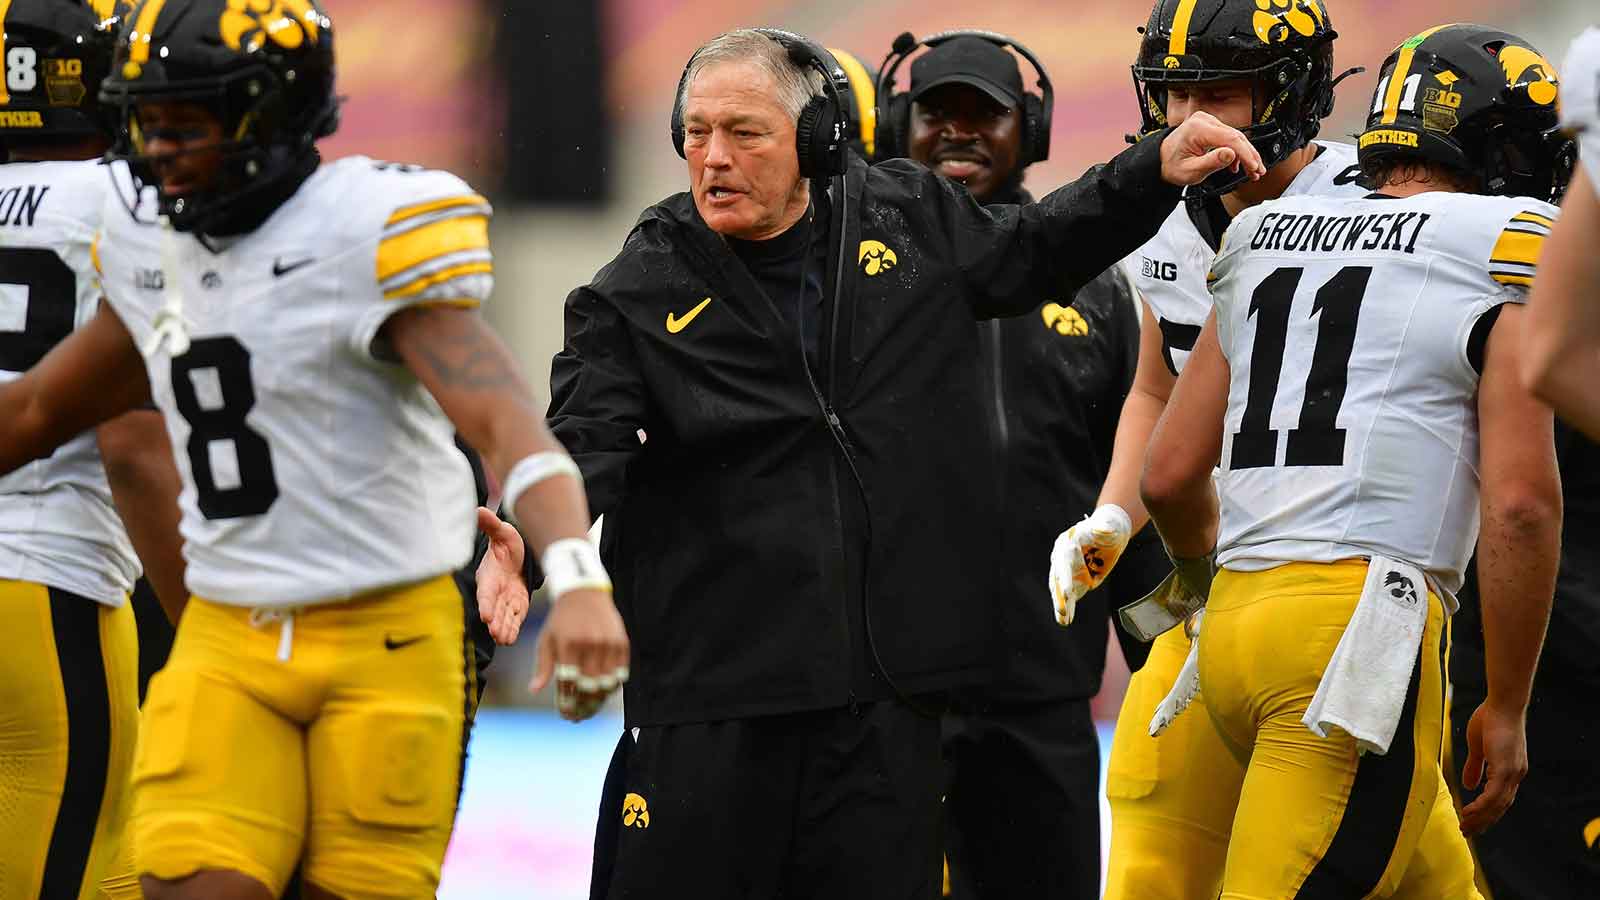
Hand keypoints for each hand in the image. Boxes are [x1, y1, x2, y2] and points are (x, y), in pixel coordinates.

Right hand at [475, 507, 529, 645]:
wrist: (521, 553)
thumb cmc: (509, 543)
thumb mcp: (503, 532)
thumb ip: (491, 525)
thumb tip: (478, 510)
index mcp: (489, 576)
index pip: (486, 592)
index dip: (486, 603)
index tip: (485, 614)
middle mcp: (495, 591)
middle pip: (494, 609)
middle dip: (495, 621)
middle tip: (495, 633)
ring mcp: (506, 600)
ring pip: (504, 617)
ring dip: (503, 628)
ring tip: (503, 639)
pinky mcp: (517, 605)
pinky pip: (514, 619)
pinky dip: (512, 628)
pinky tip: (510, 639)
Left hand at [529, 586, 629, 721]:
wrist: (585, 594)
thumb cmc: (561, 620)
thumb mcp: (547, 640)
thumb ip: (544, 666)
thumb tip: (534, 690)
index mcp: (568, 644)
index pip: (568, 683)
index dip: (567, 703)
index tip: (565, 715)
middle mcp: (589, 644)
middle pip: (589, 688)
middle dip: (583, 707)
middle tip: (577, 718)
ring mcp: (608, 644)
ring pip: (606, 684)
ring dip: (598, 702)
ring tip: (589, 711)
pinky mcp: (622, 643)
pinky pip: (620, 674)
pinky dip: (611, 688)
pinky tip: (602, 695)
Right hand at [1048, 504, 1133, 625]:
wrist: (1110, 532)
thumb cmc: (1108, 526)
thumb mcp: (1108, 527)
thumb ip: (1105, 528)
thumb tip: (1105, 529)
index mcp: (1066, 544)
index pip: (1064, 563)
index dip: (1065, 578)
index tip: (1068, 593)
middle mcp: (1063, 559)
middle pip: (1059, 580)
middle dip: (1060, 596)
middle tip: (1062, 612)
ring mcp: (1069, 571)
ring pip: (1062, 591)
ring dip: (1062, 605)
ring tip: (1063, 621)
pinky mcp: (1076, 580)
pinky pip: (1071, 596)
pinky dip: (1069, 607)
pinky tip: (1067, 621)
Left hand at [1159, 111, 1266, 186]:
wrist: (1160, 160)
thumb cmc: (1171, 166)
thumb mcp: (1191, 171)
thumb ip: (1212, 163)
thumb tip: (1231, 155)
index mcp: (1198, 129)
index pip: (1230, 139)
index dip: (1246, 154)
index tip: (1254, 167)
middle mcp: (1204, 120)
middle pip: (1236, 137)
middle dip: (1250, 155)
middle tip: (1258, 171)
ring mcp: (1207, 121)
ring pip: (1234, 137)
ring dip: (1245, 154)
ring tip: (1252, 171)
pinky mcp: (1210, 125)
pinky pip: (1228, 137)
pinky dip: (1236, 150)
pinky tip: (1238, 165)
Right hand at [1458, 701, 1528, 834]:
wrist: (1503, 704)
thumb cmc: (1491, 718)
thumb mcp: (1479, 746)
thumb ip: (1475, 766)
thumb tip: (1469, 786)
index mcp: (1511, 770)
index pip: (1501, 799)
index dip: (1488, 812)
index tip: (1473, 822)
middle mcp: (1515, 775)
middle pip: (1500, 807)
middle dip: (1483, 821)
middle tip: (1467, 832)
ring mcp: (1513, 772)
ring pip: (1496, 805)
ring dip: (1480, 818)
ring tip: (1464, 826)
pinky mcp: (1506, 768)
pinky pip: (1493, 795)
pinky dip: (1480, 806)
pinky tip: (1468, 811)